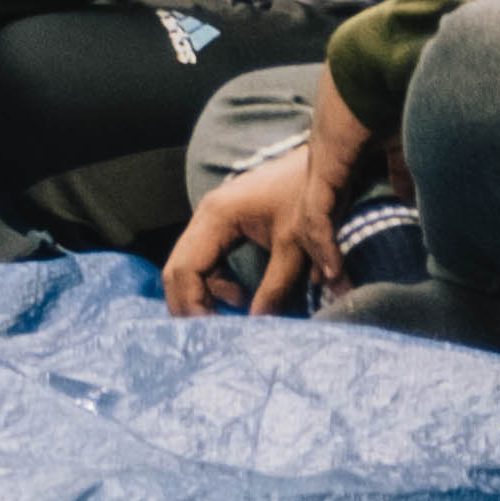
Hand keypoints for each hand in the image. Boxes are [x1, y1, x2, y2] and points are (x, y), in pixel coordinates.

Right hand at [166, 134, 341, 317]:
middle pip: (177, 270)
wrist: (322, 162)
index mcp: (215, 217)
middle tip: (212, 338)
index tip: (214, 335)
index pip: (185, 270)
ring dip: (202, 297)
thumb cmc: (308, 196)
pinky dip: (215, 286)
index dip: (194, 306)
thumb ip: (276, 287)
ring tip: (229, 320)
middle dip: (190, 305)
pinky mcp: (223, 227)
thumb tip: (258, 325)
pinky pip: (205, 263)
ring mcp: (211, 221)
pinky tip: (241, 298)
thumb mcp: (295, 246)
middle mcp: (205, 217)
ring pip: (189, 268)